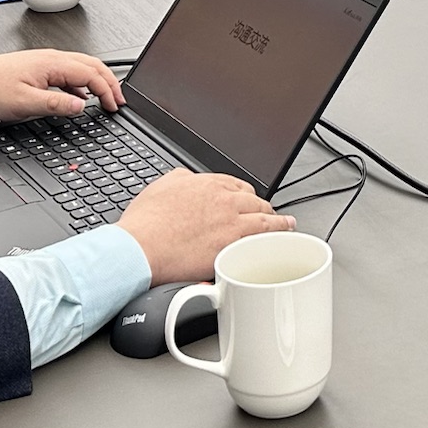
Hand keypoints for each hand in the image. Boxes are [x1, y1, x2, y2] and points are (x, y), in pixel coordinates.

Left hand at [0, 48, 121, 122]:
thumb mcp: (24, 103)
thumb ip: (56, 105)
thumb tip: (82, 106)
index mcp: (52, 64)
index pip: (91, 74)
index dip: (108, 90)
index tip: (115, 106)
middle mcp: (51, 58)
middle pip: (92, 65)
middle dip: (110, 82)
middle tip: (119, 100)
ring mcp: (45, 62)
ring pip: (82, 67)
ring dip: (97, 81)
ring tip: (106, 98)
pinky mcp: (38, 68)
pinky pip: (69, 72)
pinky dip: (82, 84)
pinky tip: (79, 97)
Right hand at [118, 171, 295, 283]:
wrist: (140, 247)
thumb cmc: (145, 223)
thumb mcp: (161, 186)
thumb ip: (181, 179)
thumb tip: (188, 179)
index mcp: (208, 185)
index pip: (237, 185)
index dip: (246, 195)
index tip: (250, 200)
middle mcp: (224, 201)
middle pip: (255, 201)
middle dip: (266, 207)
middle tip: (272, 214)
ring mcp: (230, 224)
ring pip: (264, 220)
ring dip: (278, 223)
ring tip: (287, 226)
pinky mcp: (231, 248)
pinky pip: (261, 242)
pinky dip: (273, 242)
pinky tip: (277, 246)